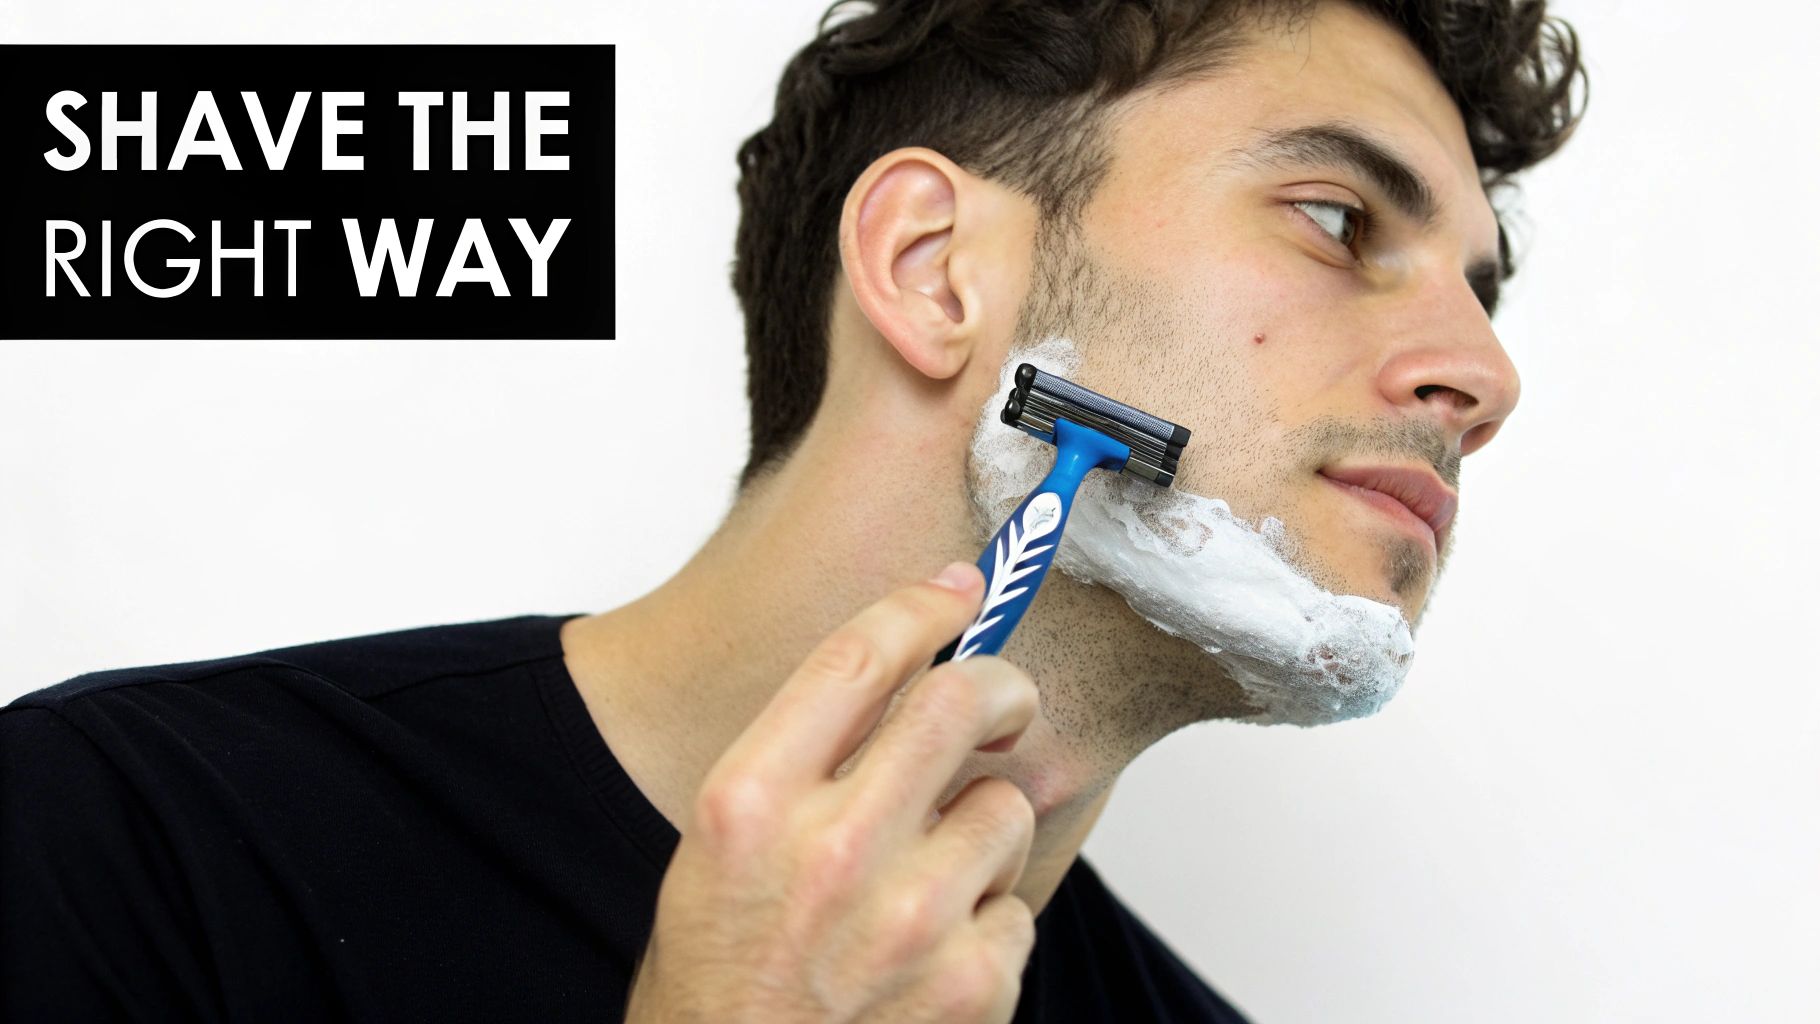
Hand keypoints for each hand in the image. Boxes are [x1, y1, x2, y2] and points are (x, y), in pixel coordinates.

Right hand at [624, 562, 1040, 1022]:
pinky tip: (932, 955)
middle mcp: (830, 850)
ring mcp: (909, 920)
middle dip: (998, 684)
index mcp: (749, 803)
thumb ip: (803, 758)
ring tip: (930, 879)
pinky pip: (1016, 902)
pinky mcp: (970, 983)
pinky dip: (987, 918)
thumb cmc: (721, 981)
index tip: (957, 590)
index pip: (857, 660)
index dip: (920, 608)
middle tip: (1001, 699)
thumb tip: (909, 667)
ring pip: (1004, 805)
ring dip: (982, 826)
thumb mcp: (720, 850)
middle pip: (959, 702)